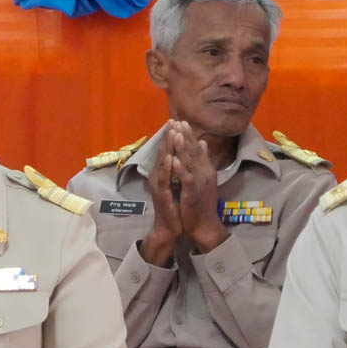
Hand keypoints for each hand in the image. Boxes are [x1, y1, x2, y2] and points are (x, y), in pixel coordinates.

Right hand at [138, 126, 184, 266]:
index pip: (168, 151)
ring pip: (162, 162)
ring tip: (171, 133)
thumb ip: (181, 169)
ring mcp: (158, 185)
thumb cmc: (175, 206)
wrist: (169, 227)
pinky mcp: (161, 194)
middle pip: (163, 152)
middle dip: (168, 136)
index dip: (171, 136)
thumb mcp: (179, 184)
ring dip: (166, 147)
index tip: (177, 120)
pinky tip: (169, 157)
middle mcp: (158, 176)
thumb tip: (188, 155)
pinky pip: (164, 179)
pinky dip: (166, 167)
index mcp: (164, 173)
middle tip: (172, 120)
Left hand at [170, 121, 228, 252]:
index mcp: (205, 169)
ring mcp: (199, 182)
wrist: (204, 224)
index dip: (189, 135)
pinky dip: (180, 169)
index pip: (196, 148)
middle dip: (185, 135)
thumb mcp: (202, 178)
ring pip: (190, 161)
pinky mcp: (193, 192)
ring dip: (183, 147)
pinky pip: (186, 178)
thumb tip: (203, 143)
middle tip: (178, 121)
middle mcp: (204, 172)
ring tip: (176, 133)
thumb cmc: (201, 202)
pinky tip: (174, 160)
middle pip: (194, 151)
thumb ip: (202, 161)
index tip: (181, 121)